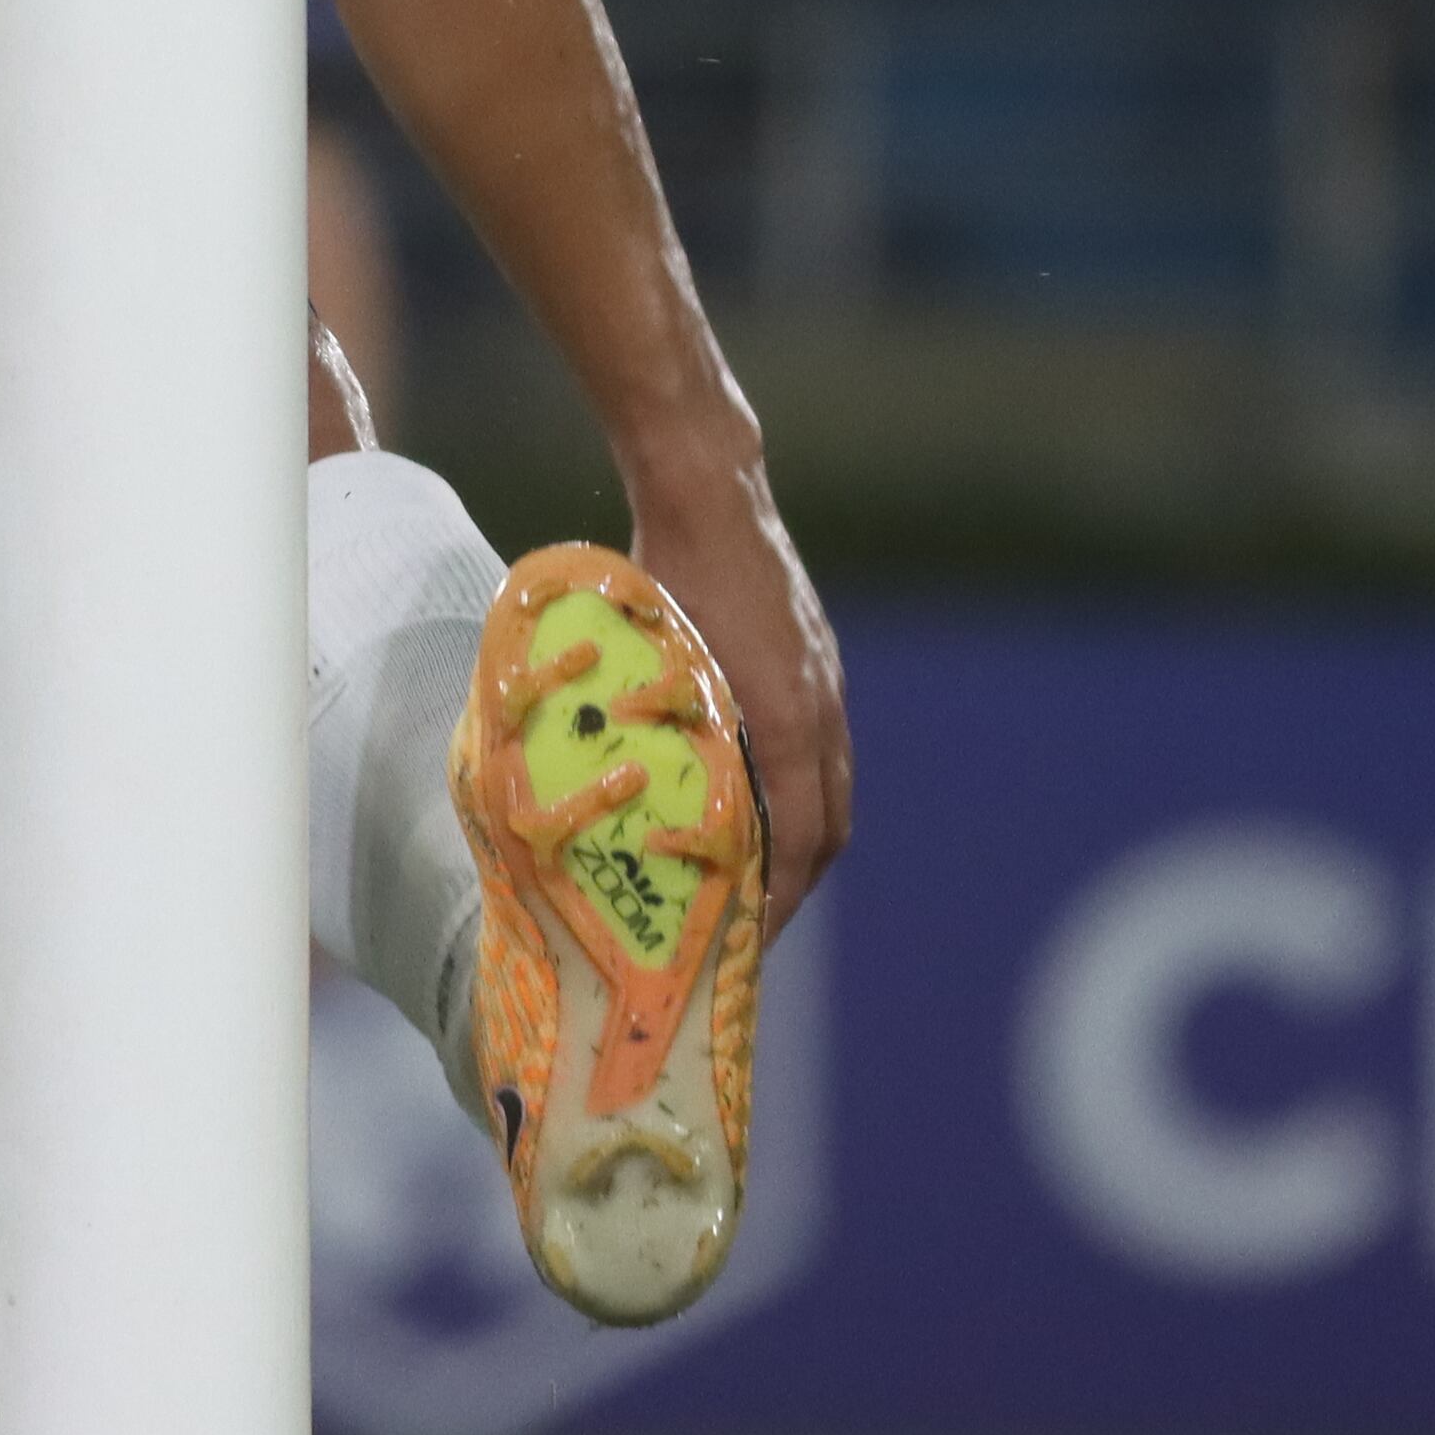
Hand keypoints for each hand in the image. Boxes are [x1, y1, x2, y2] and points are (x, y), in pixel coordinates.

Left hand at [623, 435, 850, 941]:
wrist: (710, 487)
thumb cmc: (661, 568)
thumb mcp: (643, 658)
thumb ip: (644, 725)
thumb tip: (604, 803)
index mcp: (784, 718)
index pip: (799, 840)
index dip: (775, 903)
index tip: (741, 948)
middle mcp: (820, 707)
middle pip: (830, 828)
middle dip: (795, 889)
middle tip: (745, 930)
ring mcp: (825, 682)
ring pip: (831, 789)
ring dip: (799, 842)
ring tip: (749, 877)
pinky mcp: (816, 661)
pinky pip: (822, 749)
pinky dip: (797, 790)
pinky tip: (750, 797)